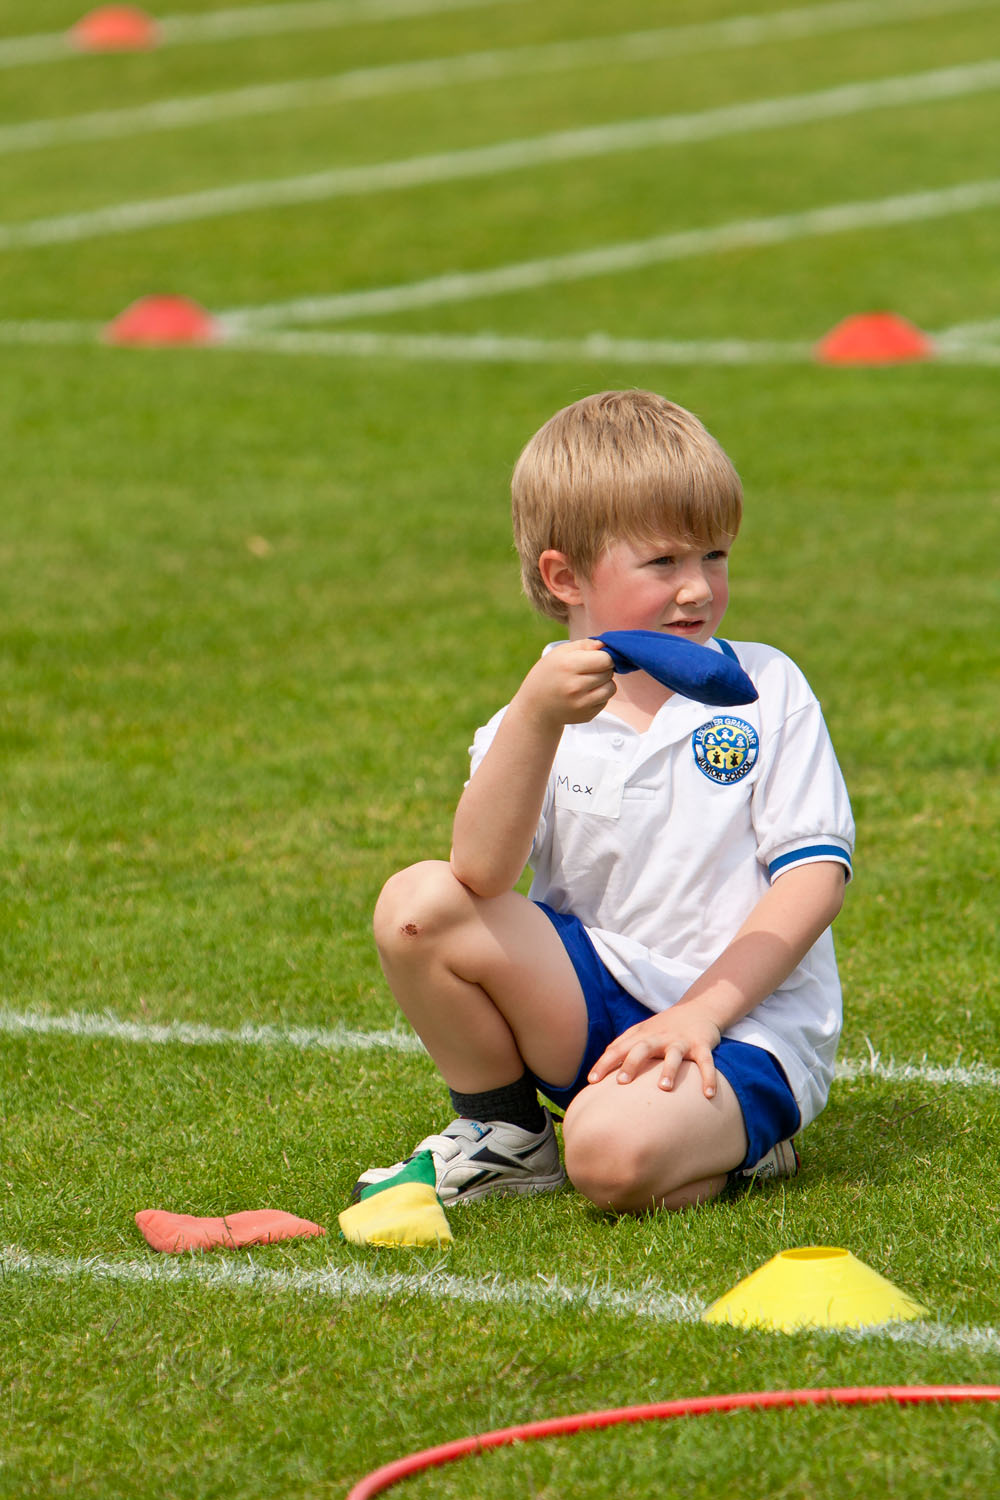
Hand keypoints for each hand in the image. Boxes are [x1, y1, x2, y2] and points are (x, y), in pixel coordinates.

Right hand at [514, 639, 616, 727]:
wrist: (536, 706)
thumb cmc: (549, 674)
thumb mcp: (559, 653)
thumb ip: (584, 645)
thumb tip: (605, 645)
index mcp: (568, 666)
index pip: (605, 659)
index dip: (605, 656)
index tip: (597, 657)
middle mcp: (575, 686)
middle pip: (608, 673)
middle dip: (603, 669)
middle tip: (589, 669)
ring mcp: (581, 704)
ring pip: (611, 688)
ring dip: (605, 683)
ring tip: (590, 681)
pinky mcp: (586, 715)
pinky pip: (605, 701)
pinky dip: (599, 696)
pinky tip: (585, 694)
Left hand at [587, 1007, 722, 1097]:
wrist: (699, 1008)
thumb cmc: (664, 1026)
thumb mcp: (641, 1031)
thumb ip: (621, 1045)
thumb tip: (599, 1064)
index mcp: (643, 1036)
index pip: (619, 1049)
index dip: (605, 1064)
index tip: (591, 1081)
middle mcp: (660, 1038)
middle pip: (643, 1049)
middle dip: (631, 1064)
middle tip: (621, 1083)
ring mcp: (681, 1042)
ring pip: (674, 1056)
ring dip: (670, 1071)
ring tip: (664, 1088)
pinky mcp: (702, 1045)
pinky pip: (706, 1063)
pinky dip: (709, 1078)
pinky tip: (708, 1095)